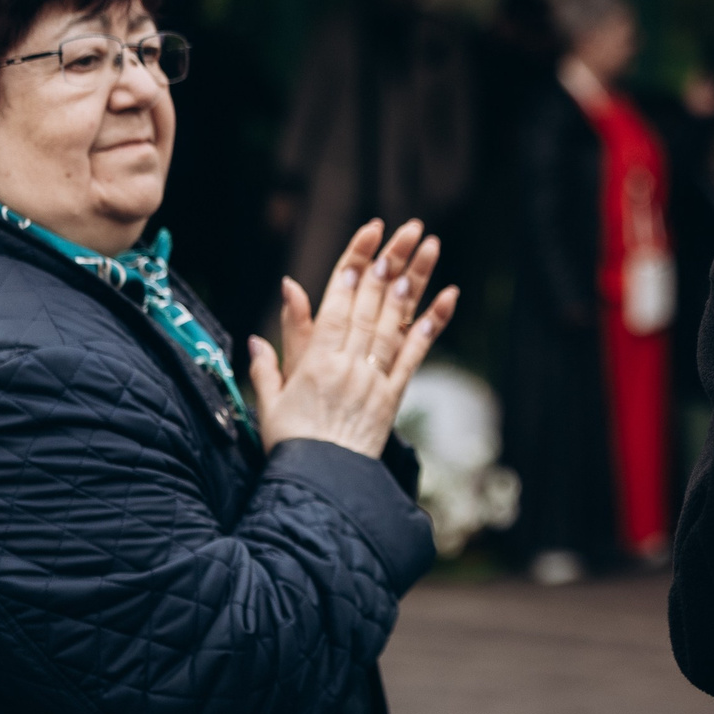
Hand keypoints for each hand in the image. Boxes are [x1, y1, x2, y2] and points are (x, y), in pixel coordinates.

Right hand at [250, 218, 458, 455]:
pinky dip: (432, 325)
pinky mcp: (393, 397)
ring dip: (414, 283)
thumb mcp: (269, 399)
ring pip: (395, 322)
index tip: (370, 233)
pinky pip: (416, 354)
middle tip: (409, 229)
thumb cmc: (289, 443)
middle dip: (390, 261)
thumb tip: (264, 327)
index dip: (354, 263)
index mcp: (315, 361)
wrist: (319, 485)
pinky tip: (449, 298)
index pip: (337, 300)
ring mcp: (373, 379)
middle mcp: (347, 364)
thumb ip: (271, 358)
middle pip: (371, 303)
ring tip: (428, 249)